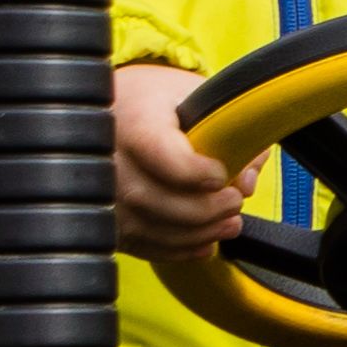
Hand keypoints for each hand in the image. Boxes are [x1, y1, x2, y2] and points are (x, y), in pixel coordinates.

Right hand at [110, 64, 241, 256]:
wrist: (120, 104)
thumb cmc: (164, 100)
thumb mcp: (204, 97)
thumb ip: (235, 133)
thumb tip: (245, 181)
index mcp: (134, 118)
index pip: (158, 152)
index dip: (194, 172)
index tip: (220, 173)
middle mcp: (107, 156)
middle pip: (150, 198)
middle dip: (204, 211)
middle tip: (234, 202)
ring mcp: (101, 189)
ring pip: (144, 228)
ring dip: (196, 234)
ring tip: (228, 223)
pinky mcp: (105, 216)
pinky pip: (137, 244)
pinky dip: (177, 249)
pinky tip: (204, 240)